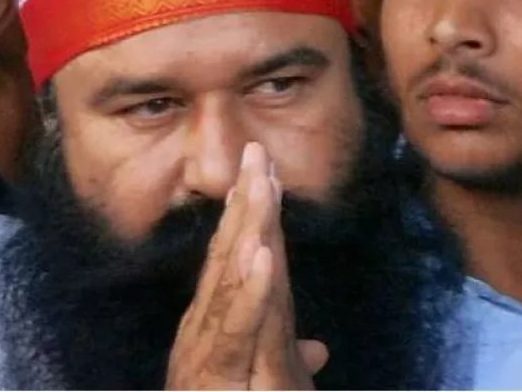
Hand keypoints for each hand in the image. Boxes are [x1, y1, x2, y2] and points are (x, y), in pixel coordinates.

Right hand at [166, 143, 326, 389]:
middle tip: (256, 153)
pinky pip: (235, 329)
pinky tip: (263, 253)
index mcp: (214, 329)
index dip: (248, 219)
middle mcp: (202, 331)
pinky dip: (250, 291)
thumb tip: (318, 346)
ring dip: (247, 232)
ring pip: (228, 282)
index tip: (262, 175)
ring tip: (261, 184)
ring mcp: (204, 352)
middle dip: (245, 205)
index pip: (233, 264)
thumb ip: (285, 360)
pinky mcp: (213, 376)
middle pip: (227, 258)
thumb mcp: (267, 389)